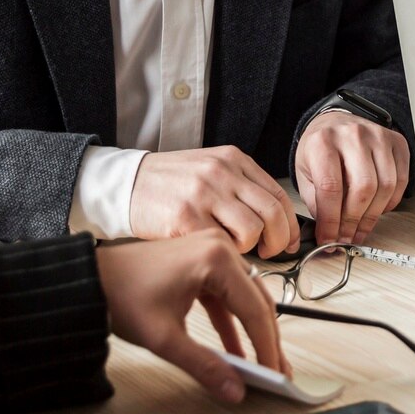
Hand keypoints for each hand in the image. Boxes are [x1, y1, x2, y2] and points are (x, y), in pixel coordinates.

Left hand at [93, 230, 288, 402]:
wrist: (91, 278)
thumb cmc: (122, 295)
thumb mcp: (165, 338)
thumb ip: (204, 366)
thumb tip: (235, 390)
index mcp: (216, 258)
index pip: (255, 310)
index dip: (267, 347)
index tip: (276, 375)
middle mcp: (220, 249)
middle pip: (257, 302)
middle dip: (267, 340)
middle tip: (278, 374)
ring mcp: (213, 253)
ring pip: (246, 299)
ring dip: (253, 332)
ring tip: (264, 365)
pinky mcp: (203, 264)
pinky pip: (227, 296)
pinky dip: (232, 323)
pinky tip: (236, 353)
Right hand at [128, 145, 298, 259]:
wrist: (124, 183)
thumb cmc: (167, 183)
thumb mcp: (209, 170)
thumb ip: (240, 187)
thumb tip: (274, 220)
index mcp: (232, 159)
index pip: (278, 194)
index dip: (290, 225)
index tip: (289, 241)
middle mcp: (221, 172)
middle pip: (272, 213)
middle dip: (278, 242)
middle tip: (269, 254)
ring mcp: (204, 193)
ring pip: (252, 231)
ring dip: (248, 249)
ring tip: (233, 251)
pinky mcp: (185, 217)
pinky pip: (221, 244)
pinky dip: (223, 254)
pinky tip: (211, 251)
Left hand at [295, 111, 409, 245]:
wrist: (335, 122)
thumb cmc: (320, 149)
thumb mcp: (305, 174)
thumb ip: (317, 203)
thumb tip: (330, 235)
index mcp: (323, 142)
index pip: (331, 188)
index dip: (331, 221)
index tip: (330, 239)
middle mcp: (353, 135)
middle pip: (363, 188)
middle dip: (354, 221)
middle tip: (347, 237)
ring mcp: (378, 136)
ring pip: (386, 186)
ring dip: (373, 215)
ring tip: (360, 227)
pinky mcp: (397, 142)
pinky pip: (401, 181)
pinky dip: (390, 202)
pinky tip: (376, 208)